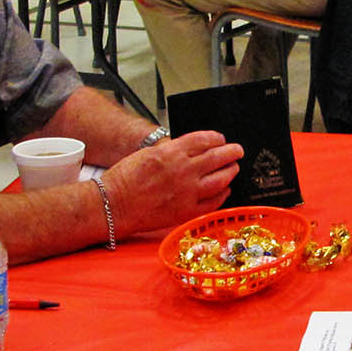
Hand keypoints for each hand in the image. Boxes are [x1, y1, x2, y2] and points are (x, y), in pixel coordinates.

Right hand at [101, 131, 241, 234]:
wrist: (113, 204)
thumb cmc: (124, 178)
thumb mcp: (148, 154)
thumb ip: (172, 151)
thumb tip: (193, 150)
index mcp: (171, 153)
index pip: (204, 140)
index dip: (217, 138)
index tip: (221, 139)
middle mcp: (183, 171)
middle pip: (217, 157)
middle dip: (231, 152)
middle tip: (237, 151)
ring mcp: (187, 192)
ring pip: (220, 179)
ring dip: (230, 172)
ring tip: (234, 168)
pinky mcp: (186, 212)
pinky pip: (213, 202)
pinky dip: (222, 194)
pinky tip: (225, 190)